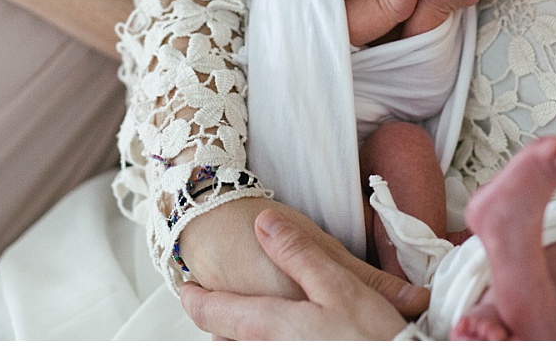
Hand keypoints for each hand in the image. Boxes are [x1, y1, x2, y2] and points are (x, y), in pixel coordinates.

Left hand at [180, 208, 415, 339]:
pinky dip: (259, 343)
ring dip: (237, 338)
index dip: (196, 299)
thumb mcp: (338, 282)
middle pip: (226, 339)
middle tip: (215, 305)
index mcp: (271, 323)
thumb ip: (297, 252)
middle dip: (219, 324)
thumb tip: (265, 223)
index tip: (185, 290)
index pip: (215, 312)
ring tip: (239, 325)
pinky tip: (281, 335)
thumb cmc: (370, 333)